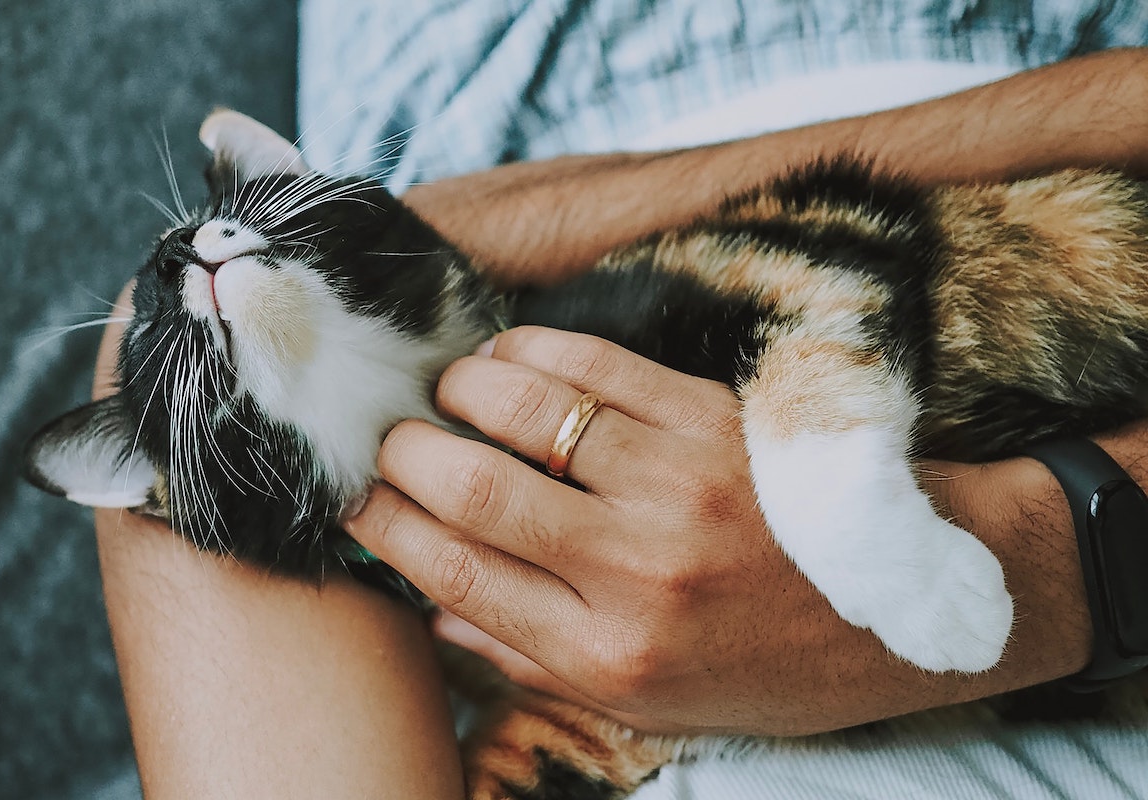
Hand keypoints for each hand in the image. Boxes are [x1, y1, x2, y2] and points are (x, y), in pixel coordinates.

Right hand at [345, 326, 1091, 735]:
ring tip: (445, 394)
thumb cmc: (769, 665)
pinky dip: (533, 350)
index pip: (455, 575)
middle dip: (404, 454)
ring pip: (524, 410)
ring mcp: (677, 482)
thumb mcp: (653, 701)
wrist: (904, 608)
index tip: (353, 499)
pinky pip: (595, 367)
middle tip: (390, 442)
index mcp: (607, 650)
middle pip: (471, 486)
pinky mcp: (713, 419)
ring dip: (461, 390)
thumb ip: (538, 659)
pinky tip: (510, 357)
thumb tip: (437, 614)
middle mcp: (633, 567)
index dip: (384, 527)